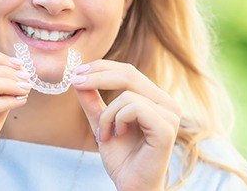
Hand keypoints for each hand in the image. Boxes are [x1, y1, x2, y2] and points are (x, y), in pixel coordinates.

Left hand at [72, 60, 180, 190]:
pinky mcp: (166, 128)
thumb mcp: (102, 123)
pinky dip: (117, 120)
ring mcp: (170, 115)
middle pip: (129, 74)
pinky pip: (134, 108)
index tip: (77, 72)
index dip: (102, 67)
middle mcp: (166, 103)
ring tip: (104, 134)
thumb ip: (93, 102)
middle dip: (98, 76)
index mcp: (155, 99)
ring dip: (107, 114)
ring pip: (127, 94)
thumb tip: (78, 78)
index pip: (128, 71)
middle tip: (76, 81)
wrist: (131, 186)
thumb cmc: (122, 158)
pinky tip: (117, 135)